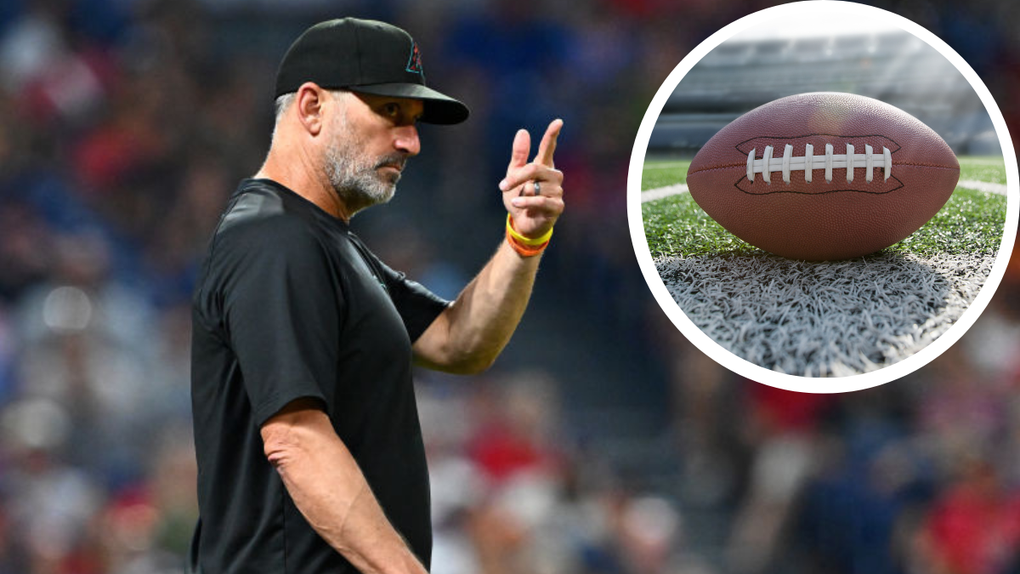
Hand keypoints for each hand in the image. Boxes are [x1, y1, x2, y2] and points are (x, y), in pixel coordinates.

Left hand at [498, 119, 563, 238]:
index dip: (552, 135)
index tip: (558, 122)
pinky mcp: (557, 206)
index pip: (548, 147)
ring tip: (519, 200)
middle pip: (535, 168)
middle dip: (517, 177)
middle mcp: (553, 176)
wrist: (521, 223)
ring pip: (535, 186)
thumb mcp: (514, 175)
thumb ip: (519, 155)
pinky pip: (540, 200)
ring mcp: (557, 191)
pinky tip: (517, 204)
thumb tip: (523, 132)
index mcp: (543, 165)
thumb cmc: (519, 197)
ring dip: (521, 194)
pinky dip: (526, 203)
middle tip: (503, 185)